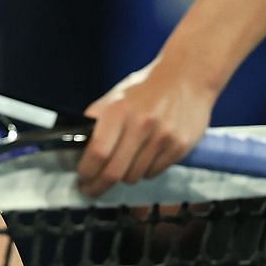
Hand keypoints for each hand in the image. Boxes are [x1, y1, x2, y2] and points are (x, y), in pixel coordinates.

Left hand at [77, 59, 218, 196]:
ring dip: (125, 175)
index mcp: (120, 110)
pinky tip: (146, 156)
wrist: (187, 75)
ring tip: (126, 163)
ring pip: (134, 176)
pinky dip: (146, 170)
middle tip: (92, 189)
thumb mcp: (117, 95)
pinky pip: (154, 173)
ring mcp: (162, 137)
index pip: (98, 152)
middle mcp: (141, 124)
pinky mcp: (179, 147)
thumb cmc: (147, 87)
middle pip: (114, 172)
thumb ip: (98, 119)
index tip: (82, 179)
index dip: (87, 171)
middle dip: (99, 186)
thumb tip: (78, 145)